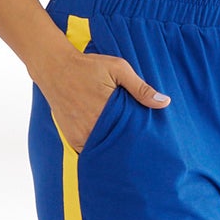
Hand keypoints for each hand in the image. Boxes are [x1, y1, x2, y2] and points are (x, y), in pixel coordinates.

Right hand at [45, 52, 170, 153]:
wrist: (54, 68)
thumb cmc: (88, 66)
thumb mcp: (118, 69)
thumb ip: (141, 88)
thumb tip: (165, 102)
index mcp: (108, 111)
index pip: (131, 135)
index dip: (141, 140)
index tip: (150, 143)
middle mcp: (93, 126)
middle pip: (118, 146)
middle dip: (129, 148)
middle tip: (141, 152)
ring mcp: (80, 134)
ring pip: (103, 150)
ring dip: (113, 150)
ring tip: (127, 153)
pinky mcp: (71, 138)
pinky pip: (88, 151)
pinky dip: (98, 150)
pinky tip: (108, 146)